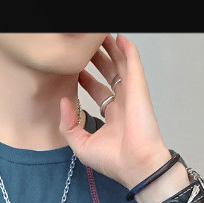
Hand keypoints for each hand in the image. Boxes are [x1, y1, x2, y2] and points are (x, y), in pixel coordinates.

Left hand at [59, 33, 174, 189]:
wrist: (135, 165)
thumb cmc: (115, 162)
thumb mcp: (81, 145)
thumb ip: (69, 124)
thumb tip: (65, 101)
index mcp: (112, 118)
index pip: (98, 92)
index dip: (87, 79)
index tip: (76, 70)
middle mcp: (123, 105)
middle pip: (109, 75)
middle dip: (98, 60)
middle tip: (87, 49)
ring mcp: (131, 95)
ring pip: (121, 65)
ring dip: (112, 50)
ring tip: (101, 38)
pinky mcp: (138, 88)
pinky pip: (133, 63)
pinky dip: (127, 49)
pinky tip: (120, 38)